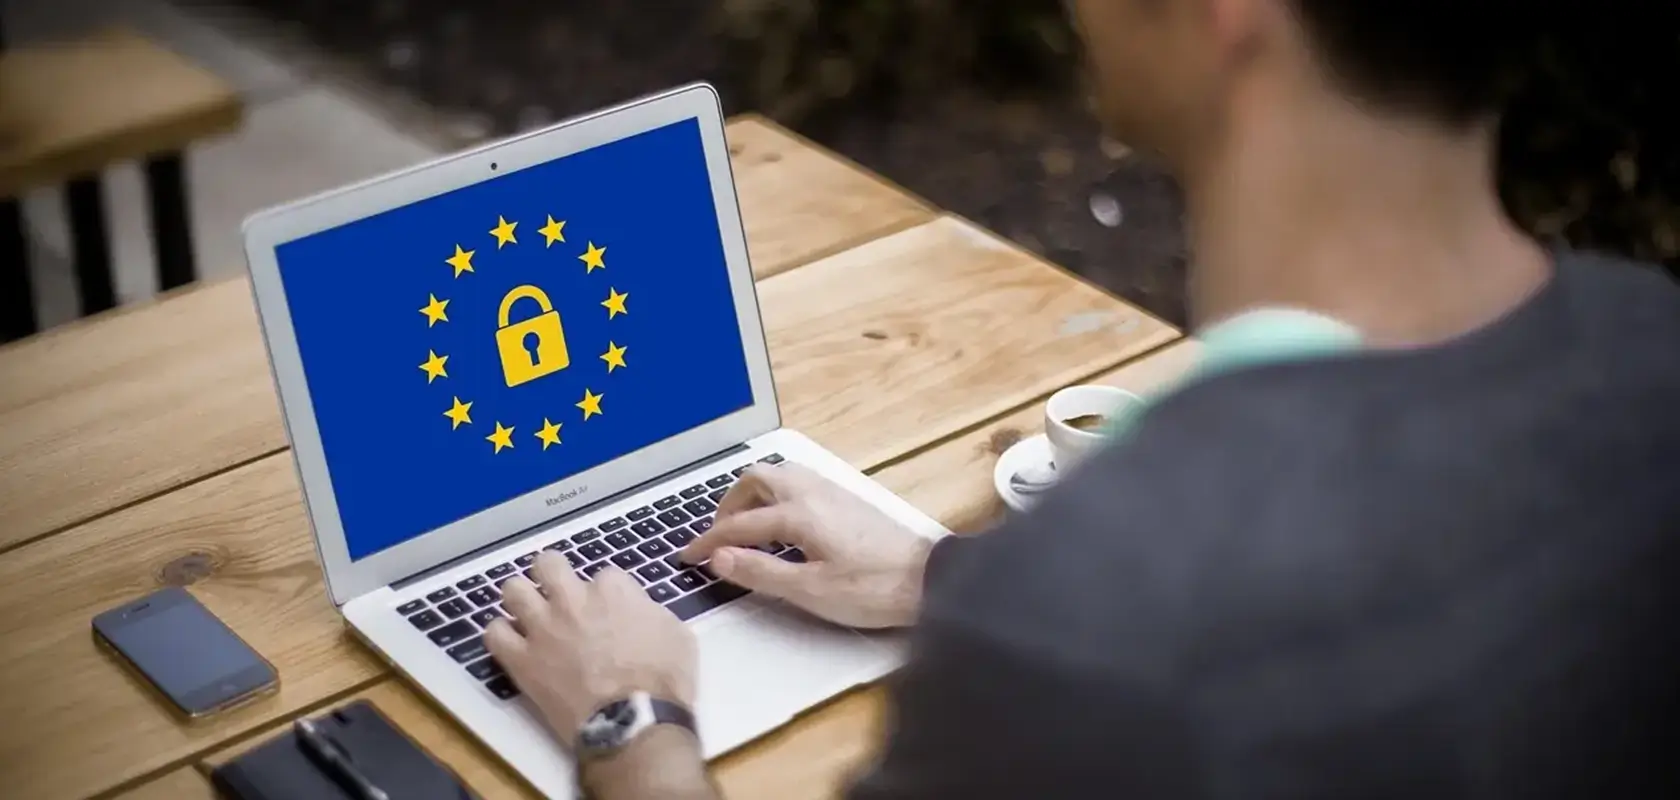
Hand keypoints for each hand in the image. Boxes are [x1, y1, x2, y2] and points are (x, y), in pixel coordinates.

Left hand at [483, 553, 696, 747]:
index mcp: (613, 591)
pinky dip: (500, 635)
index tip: (609, 610)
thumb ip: (650, 613)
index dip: (606, 593)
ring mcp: (543, 628)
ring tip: (527, 610)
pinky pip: (494, 634)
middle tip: (558, 591)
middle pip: (548, 564)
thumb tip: (638, 613)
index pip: (604, 574)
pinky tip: (511, 642)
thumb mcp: (677, 635)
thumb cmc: (663, 681)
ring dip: (521, 597)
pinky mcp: (522, 660)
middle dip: (552, 573)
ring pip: (513, 590)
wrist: (634, 721)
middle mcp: (573, 600)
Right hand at [681, 463, 933, 628]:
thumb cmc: (872, 589)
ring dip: (753, 495)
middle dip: (728, 505)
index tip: (689, 557)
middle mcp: (812, 492)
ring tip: (745, 527)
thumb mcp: (810, 591)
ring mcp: (832, 491)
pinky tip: (781, 523)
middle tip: (718, 536)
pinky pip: (798, 482)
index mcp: (799, 514)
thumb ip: (760, 572)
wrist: (930, 580)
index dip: (709, 541)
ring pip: (779, 475)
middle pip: (756, 479)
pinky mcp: (847, 498)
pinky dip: (776, 495)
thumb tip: (720, 558)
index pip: (739, 524)